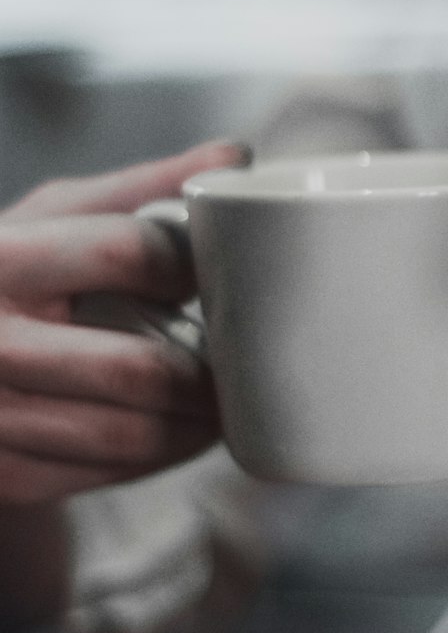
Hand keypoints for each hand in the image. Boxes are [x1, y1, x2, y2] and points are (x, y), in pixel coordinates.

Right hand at [0, 140, 247, 504]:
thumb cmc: (14, 273)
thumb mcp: (57, 217)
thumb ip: (143, 188)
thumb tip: (234, 157)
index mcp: (4, 259)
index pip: (127, 253)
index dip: (188, 264)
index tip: (215, 271)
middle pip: (139, 369)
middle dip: (206, 372)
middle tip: (240, 362)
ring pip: (132, 436)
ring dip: (196, 424)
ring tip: (221, 400)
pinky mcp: (10, 474)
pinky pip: (110, 474)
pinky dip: (159, 456)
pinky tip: (177, 430)